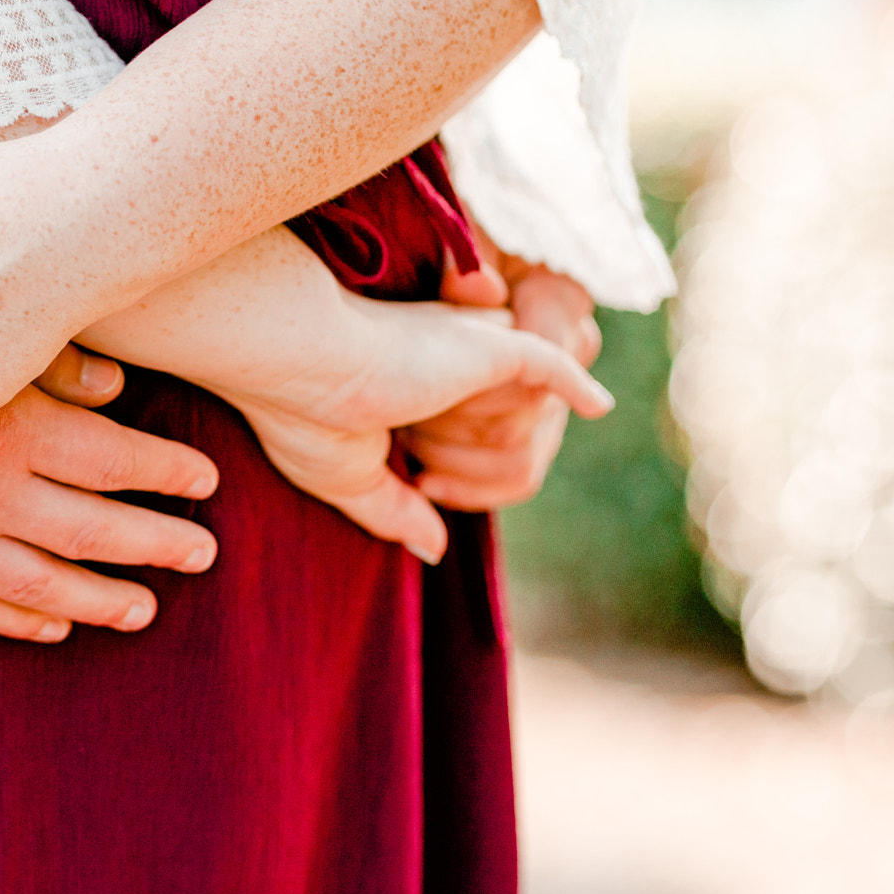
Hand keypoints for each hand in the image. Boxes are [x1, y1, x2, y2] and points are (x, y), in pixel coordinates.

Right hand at [0, 381, 218, 641]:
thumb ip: (43, 361)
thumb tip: (116, 385)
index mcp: (8, 429)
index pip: (114, 460)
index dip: (166, 474)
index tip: (208, 481)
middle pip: (92, 530)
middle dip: (155, 545)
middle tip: (204, 552)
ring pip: (39, 583)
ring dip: (98, 600)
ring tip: (144, 609)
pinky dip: (15, 622)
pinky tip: (52, 628)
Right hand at [226, 290, 610, 561]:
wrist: (294, 366)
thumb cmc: (300, 414)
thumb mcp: (345, 478)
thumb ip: (395, 510)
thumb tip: (434, 549)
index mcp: (404, 383)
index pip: (464, 426)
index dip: (462, 467)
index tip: (424, 485)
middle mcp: (441, 358)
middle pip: (503, 419)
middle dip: (485, 456)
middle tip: (429, 475)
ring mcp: (467, 348)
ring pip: (523, 404)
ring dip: (494, 436)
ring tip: (427, 434)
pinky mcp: (488, 344)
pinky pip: (546, 374)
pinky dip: (572, 384)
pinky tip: (598, 406)